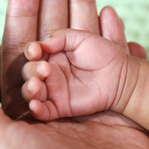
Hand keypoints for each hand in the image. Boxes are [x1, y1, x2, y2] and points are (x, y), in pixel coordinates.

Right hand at [21, 28, 138, 120]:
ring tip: (36, 85)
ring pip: (31, 92)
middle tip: (45, 68)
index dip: (31, 51)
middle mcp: (48, 73)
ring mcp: (53, 91)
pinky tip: (34, 105)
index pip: (33, 53)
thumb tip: (41, 44)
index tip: (35, 50)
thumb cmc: (102, 53)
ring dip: (29, 89)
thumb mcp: (81, 38)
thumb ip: (61, 37)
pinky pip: (43, 111)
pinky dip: (36, 110)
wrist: (119, 75)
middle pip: (29, 72)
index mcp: (51, 55)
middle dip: (31, 70)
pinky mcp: (59, 107)